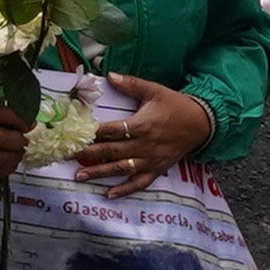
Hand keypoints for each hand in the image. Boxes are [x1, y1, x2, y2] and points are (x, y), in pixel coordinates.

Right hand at [0, 98, 33, 185]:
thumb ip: (6, 114)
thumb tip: (29, 124)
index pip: (1, 114)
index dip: (20, 120)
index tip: (29, 124)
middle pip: (4, 139)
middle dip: (20, 141)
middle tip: (24, 140)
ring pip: (1, 158)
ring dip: (15, 156)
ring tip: (17, 151)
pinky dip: (7, 168)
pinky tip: (8, 161)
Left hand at [74, 86, 215, 190]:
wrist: (202, 124)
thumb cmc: (176, 105)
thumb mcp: (155, 90)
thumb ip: (131, 84)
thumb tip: (109, 75)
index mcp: (142, 125)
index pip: (112, 130)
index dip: (93, 133)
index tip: (75, 135)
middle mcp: (144, 145)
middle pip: (112, 151)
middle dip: (88, 155)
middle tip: (67, 157)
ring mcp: (150, 160)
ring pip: (121, 169)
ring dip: (100, 173)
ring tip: (80, 176)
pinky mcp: (157, 170)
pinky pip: (139, 183)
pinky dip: (125, 190)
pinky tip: (109, 194)